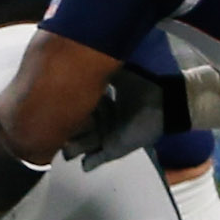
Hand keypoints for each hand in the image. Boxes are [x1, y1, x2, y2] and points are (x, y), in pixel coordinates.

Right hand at [63, 66, 186, 168]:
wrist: (165, 106)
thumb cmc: (144, 89)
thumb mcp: (121, 76)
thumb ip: (103, 70)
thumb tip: (85, 56)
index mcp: (97, 104)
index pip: (75, 107)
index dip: (65, 109)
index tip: (53, 108)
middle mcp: (97, 121)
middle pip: (73, 129)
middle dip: (64, 131)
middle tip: (54, 129)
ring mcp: (103, 138)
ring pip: (78, 147)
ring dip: (72, 148)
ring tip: (66, 145)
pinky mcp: (112, 151)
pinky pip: (94, 161)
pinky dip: (88, 163)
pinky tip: (83, 162)